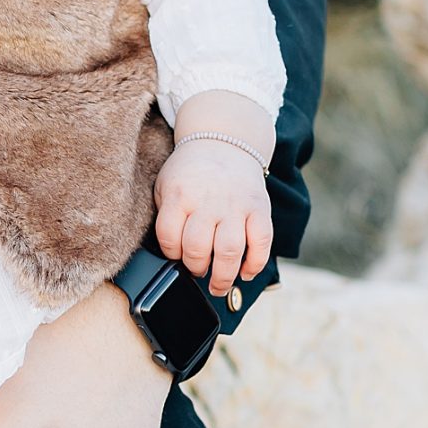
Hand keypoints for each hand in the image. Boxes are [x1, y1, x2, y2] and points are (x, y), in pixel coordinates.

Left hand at [151, 139, 272, 298]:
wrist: (224, 142)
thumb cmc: (191, 172)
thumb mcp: (166, 185)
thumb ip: (165, 216)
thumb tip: (169, 254)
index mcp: (179, 196)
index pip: (169, 237)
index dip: (171, 254)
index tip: (175, 257)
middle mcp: (208, 201)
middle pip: (197, 249)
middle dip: (195, 269)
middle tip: (197, 271)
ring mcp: (236, 206)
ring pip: (229, 252)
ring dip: (223, 276)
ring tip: (218, 285)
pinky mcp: (259, 208)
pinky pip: (262, 243)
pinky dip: (255, 264)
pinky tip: (245, 272)